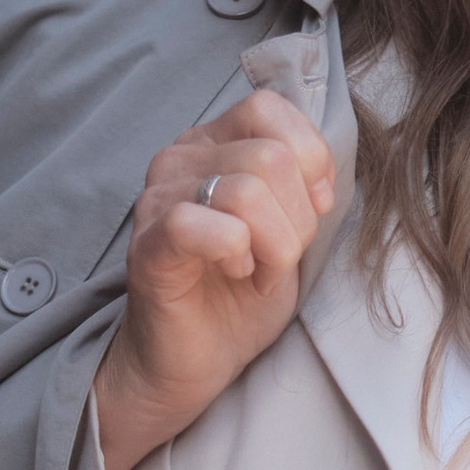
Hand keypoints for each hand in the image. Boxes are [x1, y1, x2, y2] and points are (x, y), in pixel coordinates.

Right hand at [92, 89, 335, 469]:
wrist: (196, 361)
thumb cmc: (240, 294)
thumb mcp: (290, 225)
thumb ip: (301, 181)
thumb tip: (321, 168)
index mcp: (213, 142)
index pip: (268, 108)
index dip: (309, 157)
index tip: (314, 208)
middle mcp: (179, 158)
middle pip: (269, 157)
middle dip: (297, 219)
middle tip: (281, 259)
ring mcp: (157, 199)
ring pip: (246, 191)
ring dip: (274, 246)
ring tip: (261, 273)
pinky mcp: (148, 245)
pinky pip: (202, 225)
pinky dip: (238, 254)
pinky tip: (237, 274)